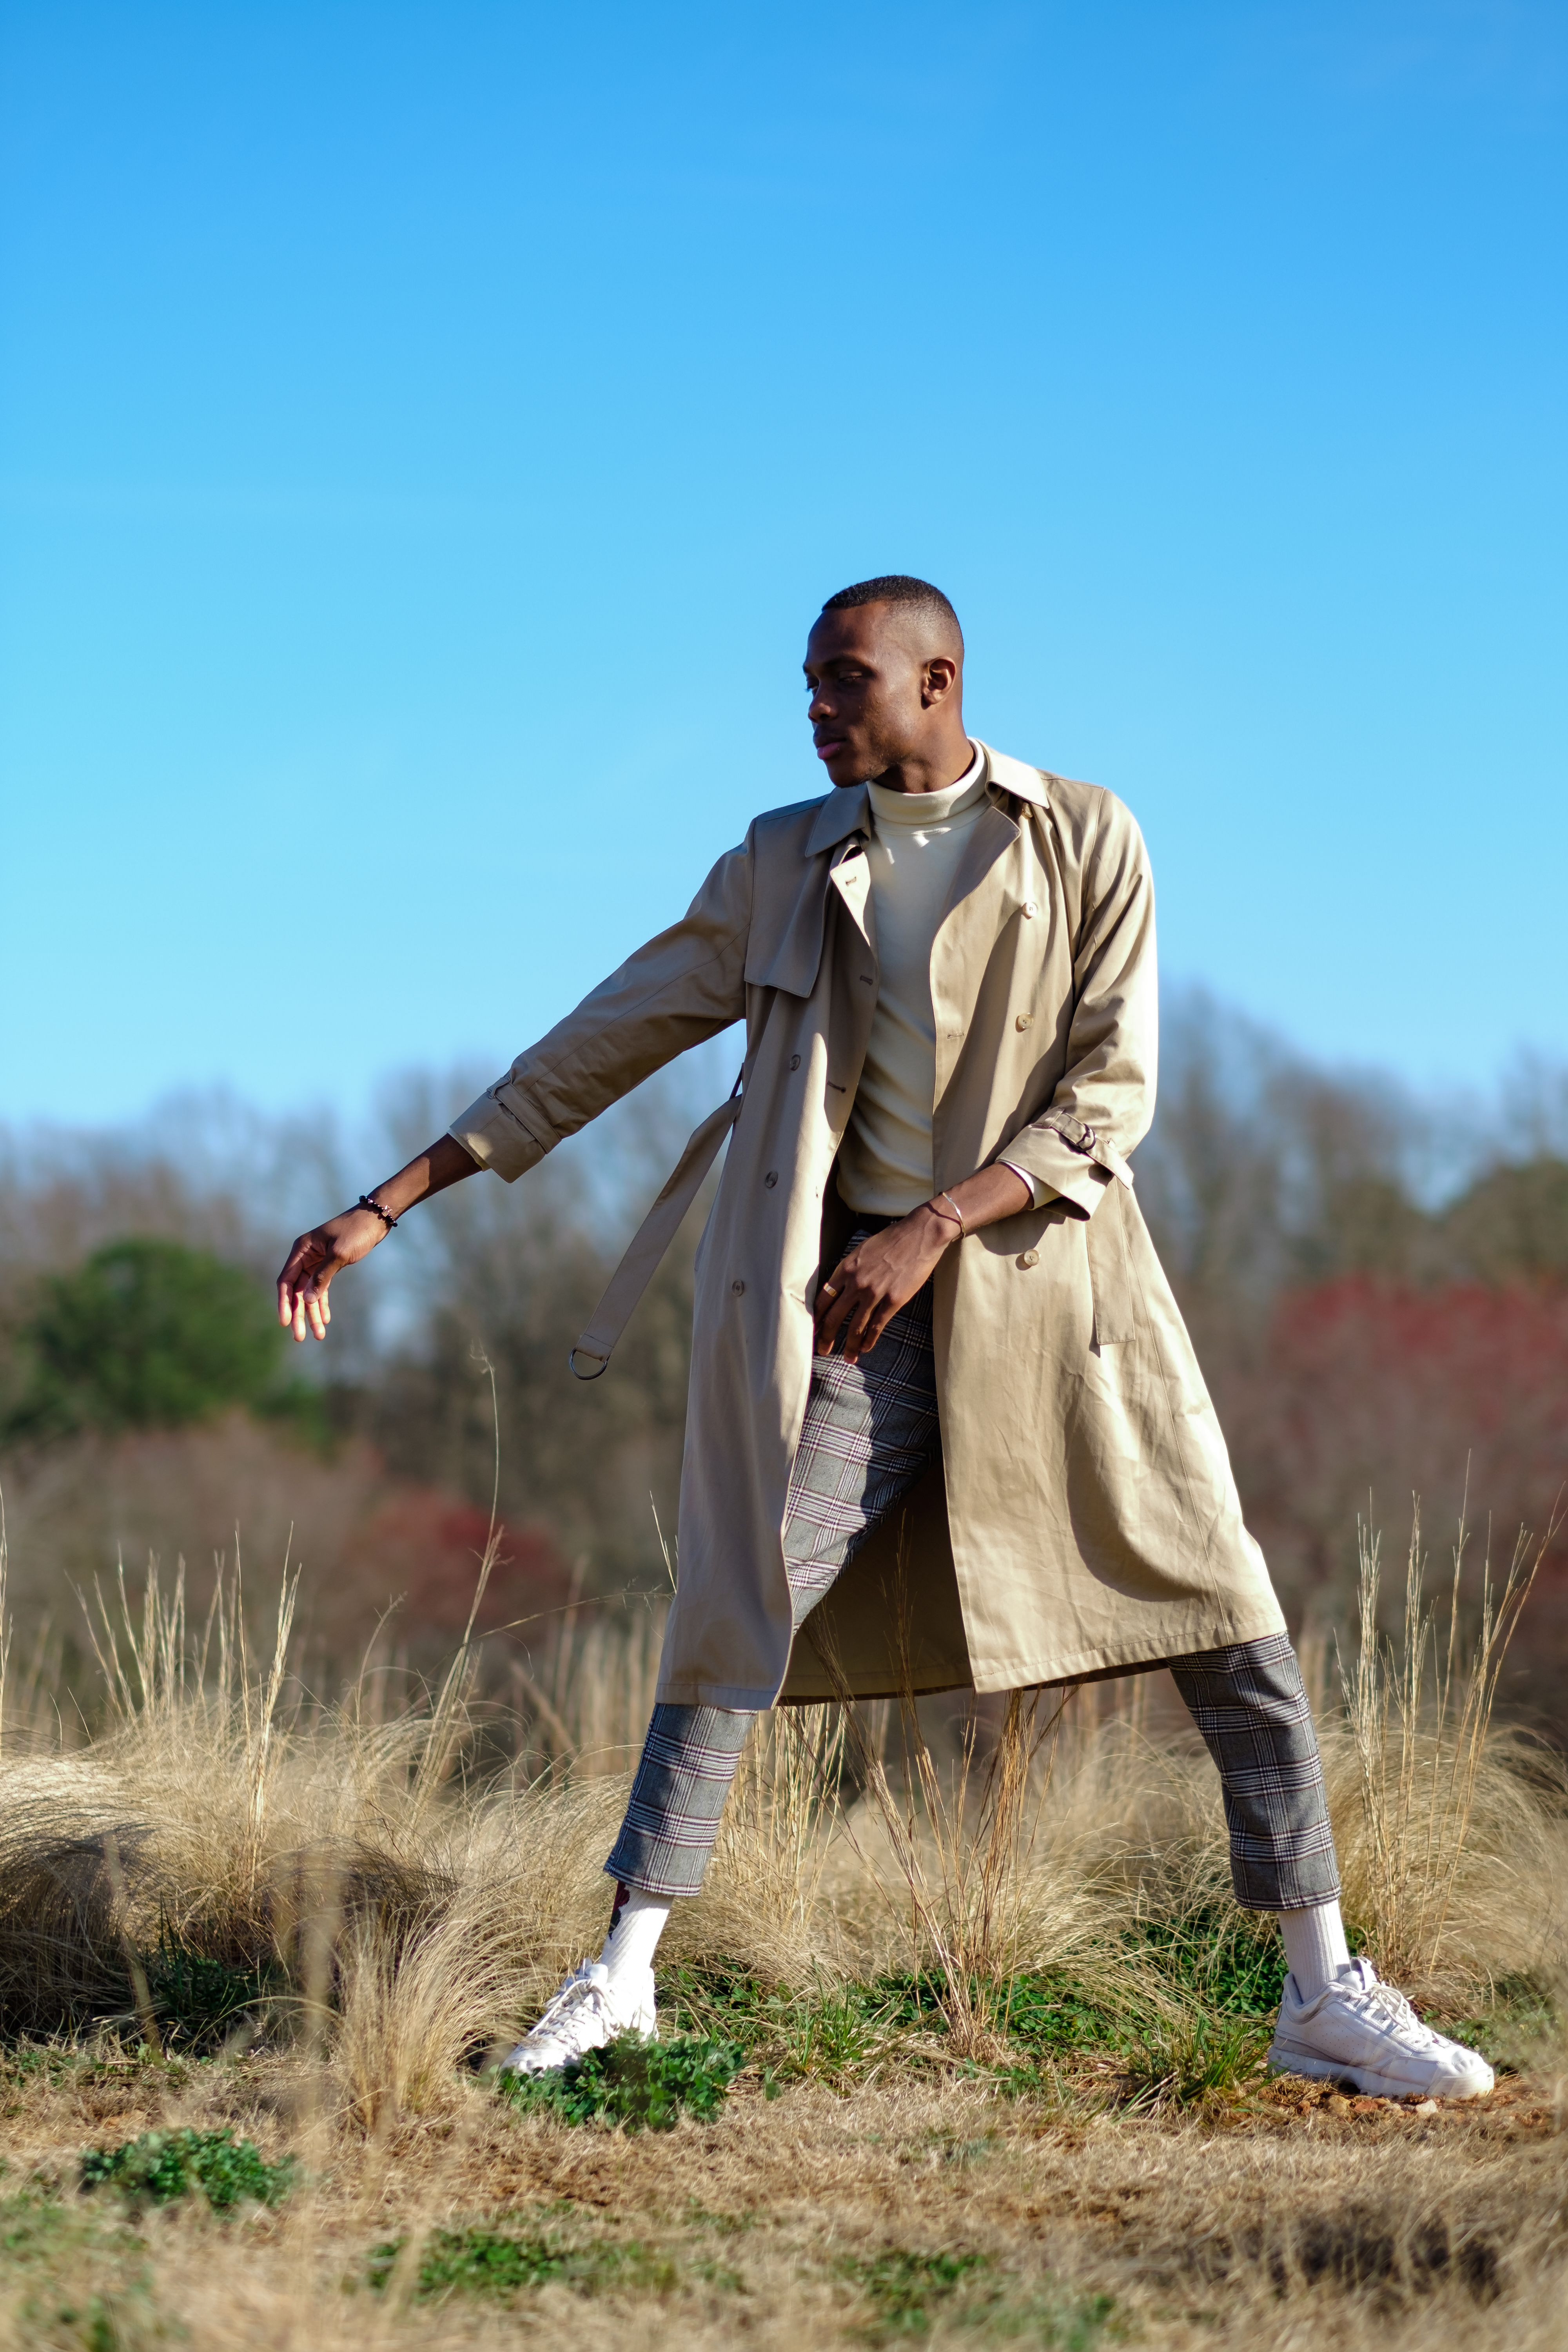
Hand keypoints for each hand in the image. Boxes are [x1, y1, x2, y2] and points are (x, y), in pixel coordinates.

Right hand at [277, 1206, 386, 1342]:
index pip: (286, 1281)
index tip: (284, 1322)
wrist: (375, 1219)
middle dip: (299, 1314)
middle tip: (300, 1337)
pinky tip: (325, 1320)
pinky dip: (322, 1304)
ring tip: (318, 1335)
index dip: (284, 1303)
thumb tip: (308, 1300)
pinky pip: (321, 1289)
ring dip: (312, 1314)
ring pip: (309, 1293)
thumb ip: (322, 1276)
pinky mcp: (328, 1266)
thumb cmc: (356, 1231)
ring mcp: (316, 1262)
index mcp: (301, 1250)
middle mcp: (305, 1257)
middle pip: (297, 1291)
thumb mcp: (339, 1254)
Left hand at [813, 1205, 953, 1362]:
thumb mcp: (862, 1251)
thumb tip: (839, 1288)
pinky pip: (877, 1326)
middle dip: (826, 1337)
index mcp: (846, 1268)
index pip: (823, 1299)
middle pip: (834, 1317)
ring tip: (847, 1358)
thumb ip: (849, 1270)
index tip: (813, 1329)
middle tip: (823, 1350)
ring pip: (855, 1327)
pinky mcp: (893, 1300)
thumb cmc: (892, 1240)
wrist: (920, 1234)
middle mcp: (856, 1283)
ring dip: (850, 1346)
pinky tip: (866, 1349)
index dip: (816, 1317)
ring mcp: (874, 1293)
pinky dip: (870, 1340)